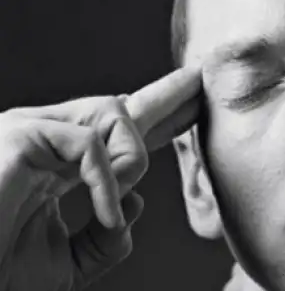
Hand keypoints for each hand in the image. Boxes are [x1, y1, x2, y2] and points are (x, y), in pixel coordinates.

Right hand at [0, 67, 201, 289]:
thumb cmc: (1, 274)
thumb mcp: (68, 263)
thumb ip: (106, 237)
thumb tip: (133, 204)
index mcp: (56, 167)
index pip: (117, 134)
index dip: (159, 116)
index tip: (193, 98)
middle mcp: (46, 142)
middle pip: (119, 106)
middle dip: (166, 95)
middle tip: (197, 80)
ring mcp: (33, 133)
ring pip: (115, 114)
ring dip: (131, 159)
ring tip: (112, 202)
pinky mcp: (21, 134)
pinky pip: (92, 143)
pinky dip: (107, 182)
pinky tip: (104, 212)